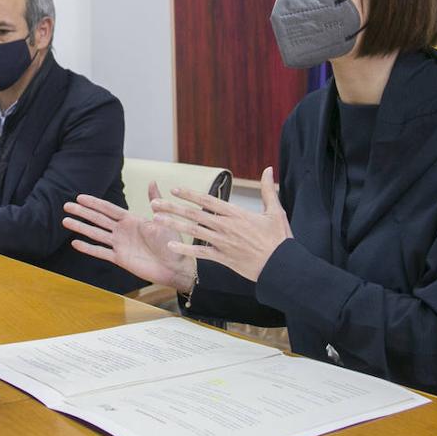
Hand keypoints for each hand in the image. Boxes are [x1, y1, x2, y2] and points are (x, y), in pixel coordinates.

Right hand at [63, 181, 195, 291]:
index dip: (94, 203)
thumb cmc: (172, 242)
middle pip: (98, 219)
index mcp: (132, 220)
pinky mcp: (120, 259)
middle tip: (66, 205)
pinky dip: (88, 248)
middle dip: (82, 212)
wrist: (175, 267)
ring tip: (65, 221)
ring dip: (81, 227)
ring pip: (96, 234)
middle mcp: (123, 231)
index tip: (80, 197)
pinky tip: (75, 243)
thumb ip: (154, 201)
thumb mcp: (163, 219)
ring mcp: (120, 245)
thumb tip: (151, 181)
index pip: (109, 209)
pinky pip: (101, 252)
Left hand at [155, 166, 290, 282]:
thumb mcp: (276, 211)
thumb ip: (268, 190)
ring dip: (173, 225)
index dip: (190, 194)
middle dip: (172, 208)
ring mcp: (223, 243)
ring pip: (193, 231)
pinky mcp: (223, 258)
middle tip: (155, 203)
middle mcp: (226, 227)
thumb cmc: (280, 240)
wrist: (282, 267)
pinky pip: (200, 253)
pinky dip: (185, 249)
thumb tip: (269, 169)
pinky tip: (171, 246)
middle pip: (194, 214)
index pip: (208, 201)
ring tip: (156, 220)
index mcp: (237, 214)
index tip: (174, 189)